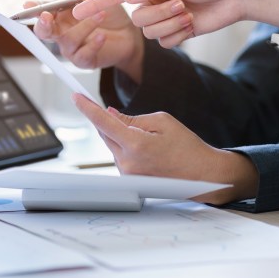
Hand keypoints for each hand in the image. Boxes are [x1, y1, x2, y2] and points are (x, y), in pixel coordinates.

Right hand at [30, 0, 144, 82]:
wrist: (129, 35)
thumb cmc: (110, 15)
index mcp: (61, 15)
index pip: (42, 11)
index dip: (34, 9)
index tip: (29, 5)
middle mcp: (62, 32)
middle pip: (44, 32)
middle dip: (43, 25)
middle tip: (47, 17)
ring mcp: (71, 47)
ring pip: (68, 40)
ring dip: (84, 26)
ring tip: (101, 15)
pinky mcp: (84, 60)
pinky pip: (83, 54)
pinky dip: (93, 44)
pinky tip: (102, 36)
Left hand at [72, 93, 258, 204]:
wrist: (202, 175)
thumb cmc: (187, 146)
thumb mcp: (162, 121)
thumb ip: (132, 118)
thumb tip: (110, 114)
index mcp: (135, 145)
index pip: (103, 122)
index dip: (87, 107)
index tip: (76, 96)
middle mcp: (127, 162)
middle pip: (105, 134)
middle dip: (109, 121)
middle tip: (123, 116)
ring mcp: (127, 174)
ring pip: (113, 146)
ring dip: (121, 137)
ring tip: (151, 142)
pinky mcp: (130, 181)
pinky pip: (120, 158)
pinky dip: (127, 149)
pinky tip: (148, 152)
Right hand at [73, 0, 246, 47]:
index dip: (95, 4)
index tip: (76, 13)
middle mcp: (151, 1)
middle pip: (137, 20)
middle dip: (160, 15)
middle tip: (182, 4)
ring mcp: (162, 18)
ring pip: (150, 33)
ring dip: (171, 24)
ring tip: (189, 12)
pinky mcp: (174, 33)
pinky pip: (164, 43)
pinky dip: (179, 34)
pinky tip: (193, 24)